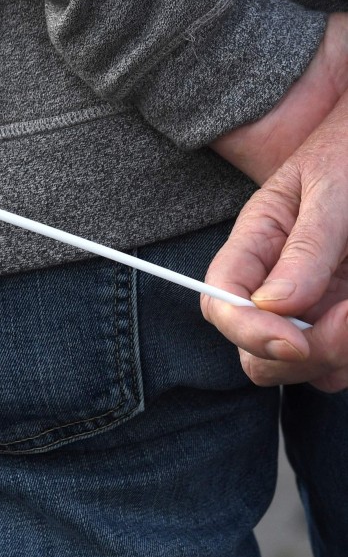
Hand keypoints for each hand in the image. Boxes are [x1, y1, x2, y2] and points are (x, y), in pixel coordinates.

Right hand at [204, 13, 347, 391]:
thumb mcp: (332, 188)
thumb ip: (305, 247)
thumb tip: (273, 306)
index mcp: (255, 245)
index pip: (220, 303)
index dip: (248, 331)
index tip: (293, 340)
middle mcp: (277, 285)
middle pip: (255, 352)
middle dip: (298, 354)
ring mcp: (314, 307)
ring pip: (304, 367)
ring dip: (335, 356)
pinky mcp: (343, 320)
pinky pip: (339, 362)